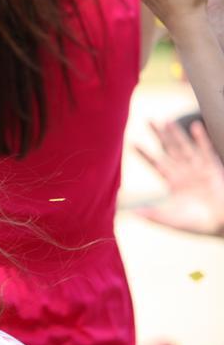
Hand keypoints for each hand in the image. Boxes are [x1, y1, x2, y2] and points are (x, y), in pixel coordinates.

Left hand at [136, 120, 223, 235]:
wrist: (221, 224)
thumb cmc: (197, 223)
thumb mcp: (171, 218)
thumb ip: (153, 214)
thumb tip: (130, 214)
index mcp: (173, 182)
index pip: (155, 164)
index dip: (144, 155)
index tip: (132, 143)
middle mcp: (184, 172)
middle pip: (168, 150)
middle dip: (159, 136)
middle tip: (147, 120)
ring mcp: (198, 169)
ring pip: (184, 147)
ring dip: (176, 134)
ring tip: (166, 120)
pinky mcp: (213, 169)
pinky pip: (205, 151)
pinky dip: (200, 139)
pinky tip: (195, 126)